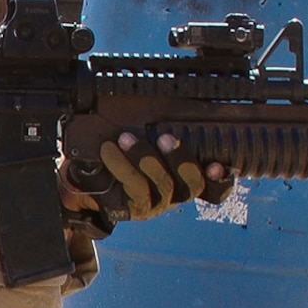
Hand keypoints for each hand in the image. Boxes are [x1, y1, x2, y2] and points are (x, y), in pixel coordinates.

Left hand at [64, 130, 230, 221]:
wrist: (86, 184)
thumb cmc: (118, 156)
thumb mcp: (140, 140)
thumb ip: (156, 131)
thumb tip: (165, 99)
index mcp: (185, 177)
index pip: (215, 186)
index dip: (221, 179)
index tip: (217, 165)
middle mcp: (176, 194)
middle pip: (192, 183)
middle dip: (180, 158)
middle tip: (164, 138)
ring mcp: (156, 203)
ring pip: (163, 184)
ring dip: (145, 157)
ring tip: (125, 139)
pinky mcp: (134, 208)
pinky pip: (134, 186)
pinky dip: (122, 165)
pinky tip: (110, 150)